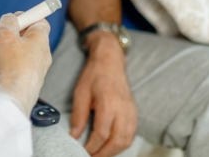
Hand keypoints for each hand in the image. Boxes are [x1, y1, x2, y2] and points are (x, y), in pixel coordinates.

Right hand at [0, 14, 52, 115]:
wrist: (13, 94)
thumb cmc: (13, 64)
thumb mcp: (6, 35)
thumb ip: (7, 21)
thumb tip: (10, 18)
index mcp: (41, 39)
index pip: (38, 21)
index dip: (24, 17)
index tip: (10, 18)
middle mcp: (41, 53)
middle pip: (24, 35)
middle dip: (5, 31)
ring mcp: (34, 66)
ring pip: (17, 49)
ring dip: (1, 44)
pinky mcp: (26, 78)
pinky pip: (15, 62)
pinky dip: (3, 58)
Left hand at [70, 32, 136, 156]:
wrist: (110, 61)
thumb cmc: (94, 75)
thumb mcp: (80, 93)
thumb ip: (78, 115)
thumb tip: (74, 135)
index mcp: (108, 103)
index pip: (102, 133)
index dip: (92, 146)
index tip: (82, 151)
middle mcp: (123, 109)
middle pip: (117, 141)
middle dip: (103, 153)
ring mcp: (131, 111)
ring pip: (126, 140)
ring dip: (113, 151)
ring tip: (100, 154)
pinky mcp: (134, 112)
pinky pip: (131, 134)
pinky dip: (122, 144)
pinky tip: (111, 146)